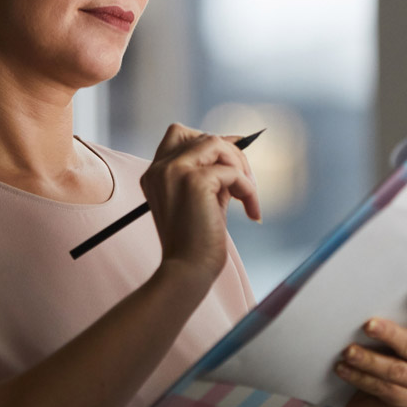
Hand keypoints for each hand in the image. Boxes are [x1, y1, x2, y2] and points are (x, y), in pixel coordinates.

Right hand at [140, 123, 260, 283]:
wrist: (187, 271)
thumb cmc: (196, 242)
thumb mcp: (202, 199)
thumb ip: (212, 172)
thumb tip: (236, 146)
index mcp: (156, 173)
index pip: (179, 134)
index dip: (210, 140)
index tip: (234, 154)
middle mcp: (160, 168)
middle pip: (203, 136)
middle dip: (232, 154)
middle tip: (246, 182)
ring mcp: (174, 171)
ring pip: (217, 144)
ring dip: (240, 167)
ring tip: (247, 196)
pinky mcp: (193, 181)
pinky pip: (232, 172)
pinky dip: (248, 190)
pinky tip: (251, 211)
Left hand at [313, 283, 406, 406]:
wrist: (370, 401)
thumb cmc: (380, 357)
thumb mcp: (388, 337)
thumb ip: (388, 320)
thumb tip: (365, 300)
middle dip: (389, 334)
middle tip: (367, 325)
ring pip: (396, 370)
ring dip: (368, 360)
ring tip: (347, 352)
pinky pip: (385, 389)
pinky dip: (361, 378)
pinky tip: (345, 370)